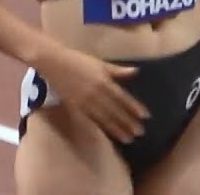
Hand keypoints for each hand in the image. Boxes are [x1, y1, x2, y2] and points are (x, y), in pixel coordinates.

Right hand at [34, 45, 148, 143]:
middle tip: (140, 133)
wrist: (54, 63)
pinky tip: (108, 133)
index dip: (134, 107)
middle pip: (115, 111)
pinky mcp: (76, 107)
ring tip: (128, 138)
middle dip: (128, 122)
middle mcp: (97, 94)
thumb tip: (135, 71)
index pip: (123, 98)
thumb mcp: (100, 63)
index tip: (145, 116)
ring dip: (117, 129)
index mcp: (104, 81)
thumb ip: (117, 70)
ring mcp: (86, 102)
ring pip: (105, 118)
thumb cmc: (78, 60)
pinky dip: (102, 127)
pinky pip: (92, 119)